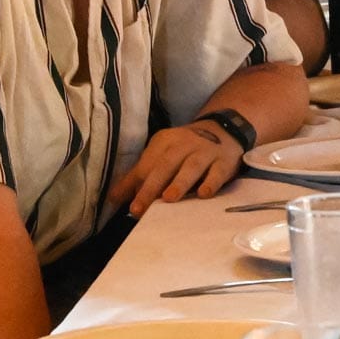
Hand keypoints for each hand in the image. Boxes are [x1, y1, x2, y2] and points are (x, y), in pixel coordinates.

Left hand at [106, 121, 244, 216]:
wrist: (225, 130)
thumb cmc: (186, 150)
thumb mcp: (163, 155)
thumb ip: (140, 176)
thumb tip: (114, 197)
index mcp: (165, 141)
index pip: (147, 163)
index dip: (135, 184)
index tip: (128, 205)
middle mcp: (184, 144)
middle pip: (166, 165)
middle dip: (151, 187)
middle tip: (139, 208)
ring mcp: (206, 151)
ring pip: (191, 167)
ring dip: (179, 182)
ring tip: (169, 198)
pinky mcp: (224, 161)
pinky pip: (217, 172)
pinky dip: (211, 182)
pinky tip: (204, 194)